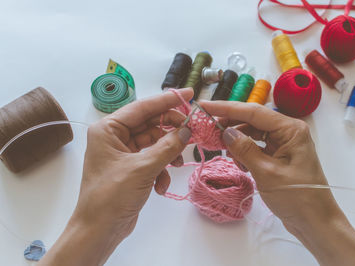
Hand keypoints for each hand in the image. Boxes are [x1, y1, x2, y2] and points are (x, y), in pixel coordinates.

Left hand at [38, 88, 192, 265]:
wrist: (99, 230)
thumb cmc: (112, 195)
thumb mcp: (142, 168)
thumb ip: (167, 147)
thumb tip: (187, 130)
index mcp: (108, 128)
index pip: (143, 107)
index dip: (167, 100)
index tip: (189, 94)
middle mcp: (114, 136)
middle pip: (150, 124)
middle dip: (170, 131)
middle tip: (191, 132)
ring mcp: (123, 152)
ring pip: (154, 142)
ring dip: (167, 154)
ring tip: (176, 164)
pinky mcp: (131, 167)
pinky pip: (152, 159)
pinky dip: (161, 170)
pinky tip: (161, 186)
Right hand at [201, 101, 354, 265]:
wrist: (315, 222)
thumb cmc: (297, 198)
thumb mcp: (266, 173)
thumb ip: (244, 149)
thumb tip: (226, 132)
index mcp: (291, 129)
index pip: (253, 111)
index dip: (226, 108)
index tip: (205, 106)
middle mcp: (288, 132)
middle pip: (252, 120)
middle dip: (230, 125)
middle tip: (208, 129)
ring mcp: (284, 143)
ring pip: (253, 134)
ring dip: (237, 141)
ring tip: (223, 150)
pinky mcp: (279, 155)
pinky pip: (257, 146)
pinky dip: (245, 152)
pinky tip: (239, 163)